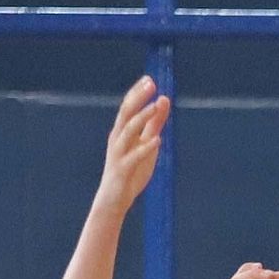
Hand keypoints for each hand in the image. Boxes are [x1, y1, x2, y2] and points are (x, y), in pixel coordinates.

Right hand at [97, 75, 168, 215]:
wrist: (114, 199)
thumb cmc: (131, 170)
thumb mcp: (147, 143)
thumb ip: (155, 123)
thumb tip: (164, 100)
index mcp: (122, 131)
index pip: (128, 107)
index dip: (138, 93)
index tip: (149, 79)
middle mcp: (117, 139)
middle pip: (126, 114)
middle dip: (138, 98)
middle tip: (150, 84)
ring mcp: (118, 153)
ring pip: (128, 131)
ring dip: (142, 118)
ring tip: (155, 107)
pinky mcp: (122, 169)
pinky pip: (133, 157)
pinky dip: (145, 148)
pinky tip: (157, 141)